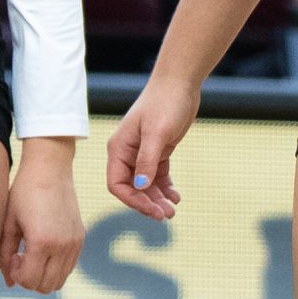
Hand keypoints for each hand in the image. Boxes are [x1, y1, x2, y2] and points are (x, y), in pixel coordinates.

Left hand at [0, 139, 82, 292]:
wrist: (50, 167)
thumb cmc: (24, 192)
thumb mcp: (8, 223)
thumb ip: (4, 255)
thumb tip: (9, 283)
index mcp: (42, 241)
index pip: (30, 281)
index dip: (17, 275)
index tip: (13, 256)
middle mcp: (63, 245)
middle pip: (46, 286)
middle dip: (29, 279)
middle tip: (20, 256)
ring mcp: (74, 243)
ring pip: (59, 281)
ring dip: (43, 275)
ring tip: (32, 253)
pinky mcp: (80, 238)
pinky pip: (68, 267)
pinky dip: (55, 267)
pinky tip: (43, 248)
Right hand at [105, 78, 197, 220]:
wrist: (180, 83)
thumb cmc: (165, 103)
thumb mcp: (157, 133)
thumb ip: (147, 161)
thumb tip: (140, 187)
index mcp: (119, 148)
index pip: (117, 184)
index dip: (132, 201)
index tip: (152, 210)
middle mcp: (127, 152)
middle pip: (132, 187)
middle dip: (147, 203)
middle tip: (167, 215)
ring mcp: (142, 151)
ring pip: (146, 184)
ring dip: (157, 198)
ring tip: (173, 210)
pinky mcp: (157, 149)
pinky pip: (157, 175)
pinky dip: (165, 187)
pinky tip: (176, 196)